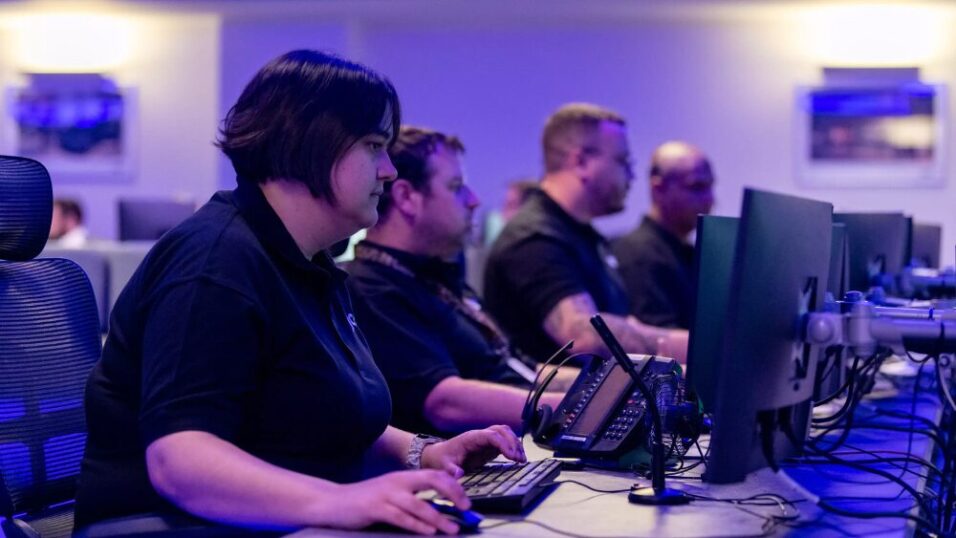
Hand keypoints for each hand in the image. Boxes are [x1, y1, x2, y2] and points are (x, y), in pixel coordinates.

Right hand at [328, 470, 466, 533]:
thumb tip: (439, 512)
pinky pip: (401, 517)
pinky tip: (429, 532)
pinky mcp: (375, 508)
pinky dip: (417, 525)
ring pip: (419, 505)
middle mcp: (397, 482)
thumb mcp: (390, 494)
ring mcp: (386, 494)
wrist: (332, 502)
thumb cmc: (364, 501)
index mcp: (403, 477)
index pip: (435, 474)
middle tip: (466, 509)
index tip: (466, 501)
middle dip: (453, 494)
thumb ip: (411, 498)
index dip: (454, 486)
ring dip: (438, 518)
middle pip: (432, 481)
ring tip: (452, 529)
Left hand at [422, 425, 525, 476]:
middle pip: (502, 430)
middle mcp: (480, 436)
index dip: (503, 443)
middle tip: (518, 459)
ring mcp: (486, 440)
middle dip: (513, 442)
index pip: (491, 435)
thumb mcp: (443, 466)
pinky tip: (518, 459)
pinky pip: (505, 441)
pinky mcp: (489, 446)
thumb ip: (451, 470)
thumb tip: (459, 474)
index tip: (511, 456)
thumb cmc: (442, 459)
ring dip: (515, 443)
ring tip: (521, 459)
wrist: (439, 455)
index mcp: (471, 438)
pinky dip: (513, 447)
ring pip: (505, 433)